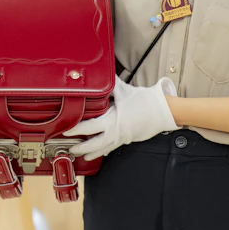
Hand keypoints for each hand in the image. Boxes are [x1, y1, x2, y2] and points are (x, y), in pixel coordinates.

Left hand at [62, 76, 178, 160]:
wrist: (162, 112)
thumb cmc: (144, 101)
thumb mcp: (124, 90)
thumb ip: (110, 84)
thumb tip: (100, 74)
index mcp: (112, 121)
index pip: (89, 128)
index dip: (76, 130)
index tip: (66, 131)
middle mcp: (115, 133)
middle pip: (93, 144)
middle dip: (80, 147)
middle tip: (69, 148)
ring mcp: (121, 138)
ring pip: (103, 149)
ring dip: (91, 152)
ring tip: (81, 155)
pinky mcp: (127, 139)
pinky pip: (112, 147)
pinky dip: (104, 151)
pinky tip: (99, 153)